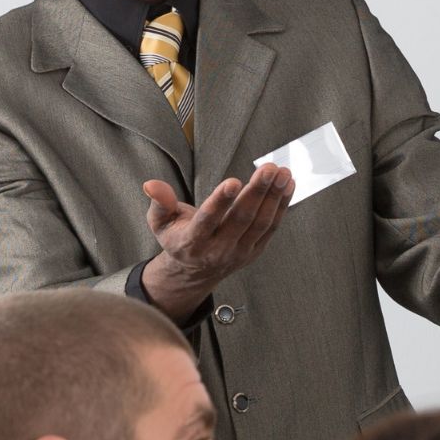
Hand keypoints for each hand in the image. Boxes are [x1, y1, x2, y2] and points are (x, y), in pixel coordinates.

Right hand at [138, 163, 293, 318]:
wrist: (196, 271)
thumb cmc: (178, 238)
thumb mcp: (160, 223)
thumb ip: (159, 203)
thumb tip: (151, 185)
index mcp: (193, 242)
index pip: (208, 220)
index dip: (220, 202)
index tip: (233, 181)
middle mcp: (218, 249)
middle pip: (241, 219)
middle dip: (257, 192)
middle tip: (268, 168)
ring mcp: (240, 251)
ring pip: (261, 223)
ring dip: (274, 196)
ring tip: (282, 172)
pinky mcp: (255, 250)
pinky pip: (271, 227)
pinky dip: (281, 205)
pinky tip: (287, 185)